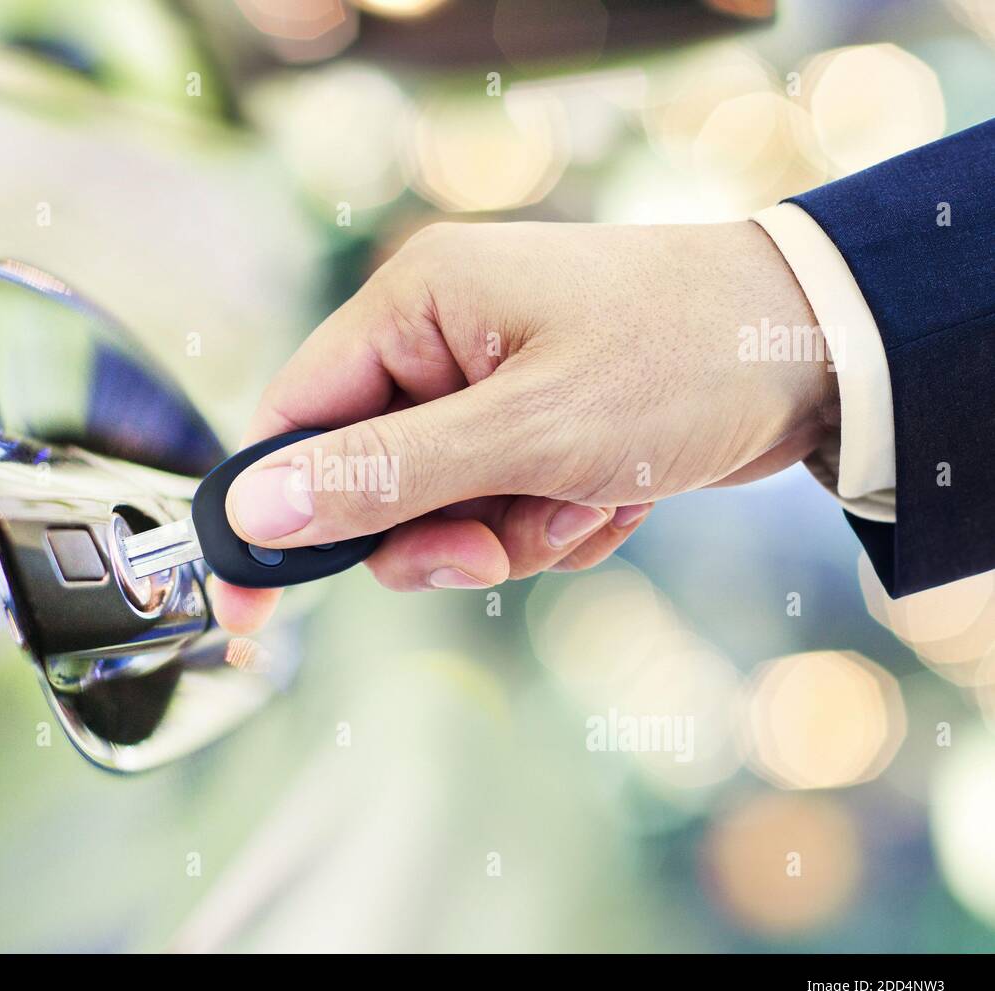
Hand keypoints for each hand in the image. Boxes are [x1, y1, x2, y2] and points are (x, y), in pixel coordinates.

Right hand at [211, 220, 838, 633]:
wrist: (821, 349)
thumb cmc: (679, 360)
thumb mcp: (523, 430)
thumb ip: (381, 475)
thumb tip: (259, 511)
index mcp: (416, 306)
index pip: (294, 417)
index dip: (272, 512)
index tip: (250, 601)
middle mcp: (443, 339)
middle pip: (373, 480)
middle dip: (441, 533)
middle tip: (498, 547)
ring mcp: (495, 384)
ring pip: (447, 509)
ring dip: (516, 532)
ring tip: (594, 496)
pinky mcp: (541, 422)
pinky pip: (507, 508)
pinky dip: (558, 522)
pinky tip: (621, 493)